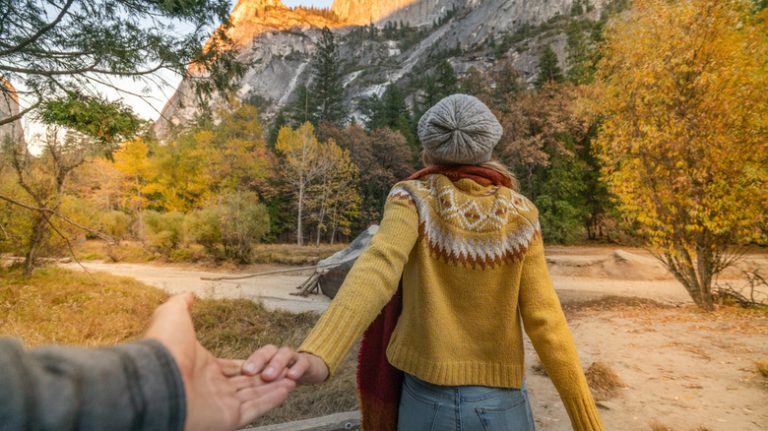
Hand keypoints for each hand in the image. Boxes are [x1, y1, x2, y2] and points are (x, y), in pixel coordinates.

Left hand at [144, 294, 295, 429]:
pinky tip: (287, 388)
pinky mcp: (227, 418)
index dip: (249, 363)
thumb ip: (182, 305)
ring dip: (274, 387)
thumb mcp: (172, 316)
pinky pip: (255, 409)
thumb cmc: (163, 350)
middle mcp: (211, 388)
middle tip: (284, 369)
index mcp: (202, 368)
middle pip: (246, 384)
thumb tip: (187, 294)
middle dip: (266, 377)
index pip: (231, 368)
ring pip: (255, 396)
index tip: (265, 359)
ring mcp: (219, 405)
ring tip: (292, 378)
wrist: (157, 381)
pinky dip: (272, 400)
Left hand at [243, 344, 328, 384]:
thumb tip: (229, 387)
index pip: (254, 356)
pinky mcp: (307, 363)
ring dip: (276, 364)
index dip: (248, 362)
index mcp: (266, 358)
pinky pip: (303, 363)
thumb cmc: (282, 377)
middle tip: (249, 372)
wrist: (310, 370)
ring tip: (268, 376)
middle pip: (267, 352)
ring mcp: (293, 357)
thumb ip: (251, 381)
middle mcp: (278, 354)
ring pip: (284, 355)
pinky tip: (292, 377)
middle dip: (258, 361)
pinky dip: (297, 368)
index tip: (242, 372)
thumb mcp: (266, 378)